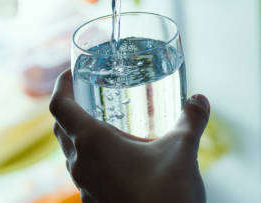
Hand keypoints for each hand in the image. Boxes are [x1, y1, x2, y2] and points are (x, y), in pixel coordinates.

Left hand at [49, 70, 209, 202]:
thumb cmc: (166, 196)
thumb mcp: (183, 150)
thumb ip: (191, 119)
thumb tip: (200, 98)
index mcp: (93, 143)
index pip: (60, 106)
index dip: (62, 84)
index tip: (71, 70)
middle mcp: (81, 164)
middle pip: (62, 127)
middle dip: (72, 106)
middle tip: (90, 91)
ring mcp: (86, 187)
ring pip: (73, 152)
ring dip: (83, 132)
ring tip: (110, 121)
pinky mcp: (97, 202)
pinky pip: (86, 172)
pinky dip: (95, 156)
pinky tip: (123, 156)